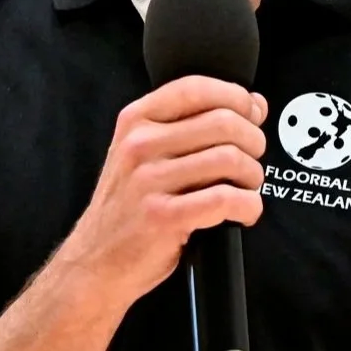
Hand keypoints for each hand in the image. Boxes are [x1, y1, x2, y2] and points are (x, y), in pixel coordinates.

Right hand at [55, 76, 267, 309]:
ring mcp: (149, 181)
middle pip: (224, 122)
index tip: (251, 114)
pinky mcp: (164, 217)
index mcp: (135, 120)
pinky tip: (244, 212)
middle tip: (251, 161)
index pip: (196, 88)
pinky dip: (249, 206)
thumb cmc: (128, 207)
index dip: (236, 97)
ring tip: (246, 189)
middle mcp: (139, 145)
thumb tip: (254, 103)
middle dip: (253, 141)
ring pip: (231, 159)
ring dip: (253, 177)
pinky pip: (226, 199)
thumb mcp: (145, 153)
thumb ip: (194, 124)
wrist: (95, 261)